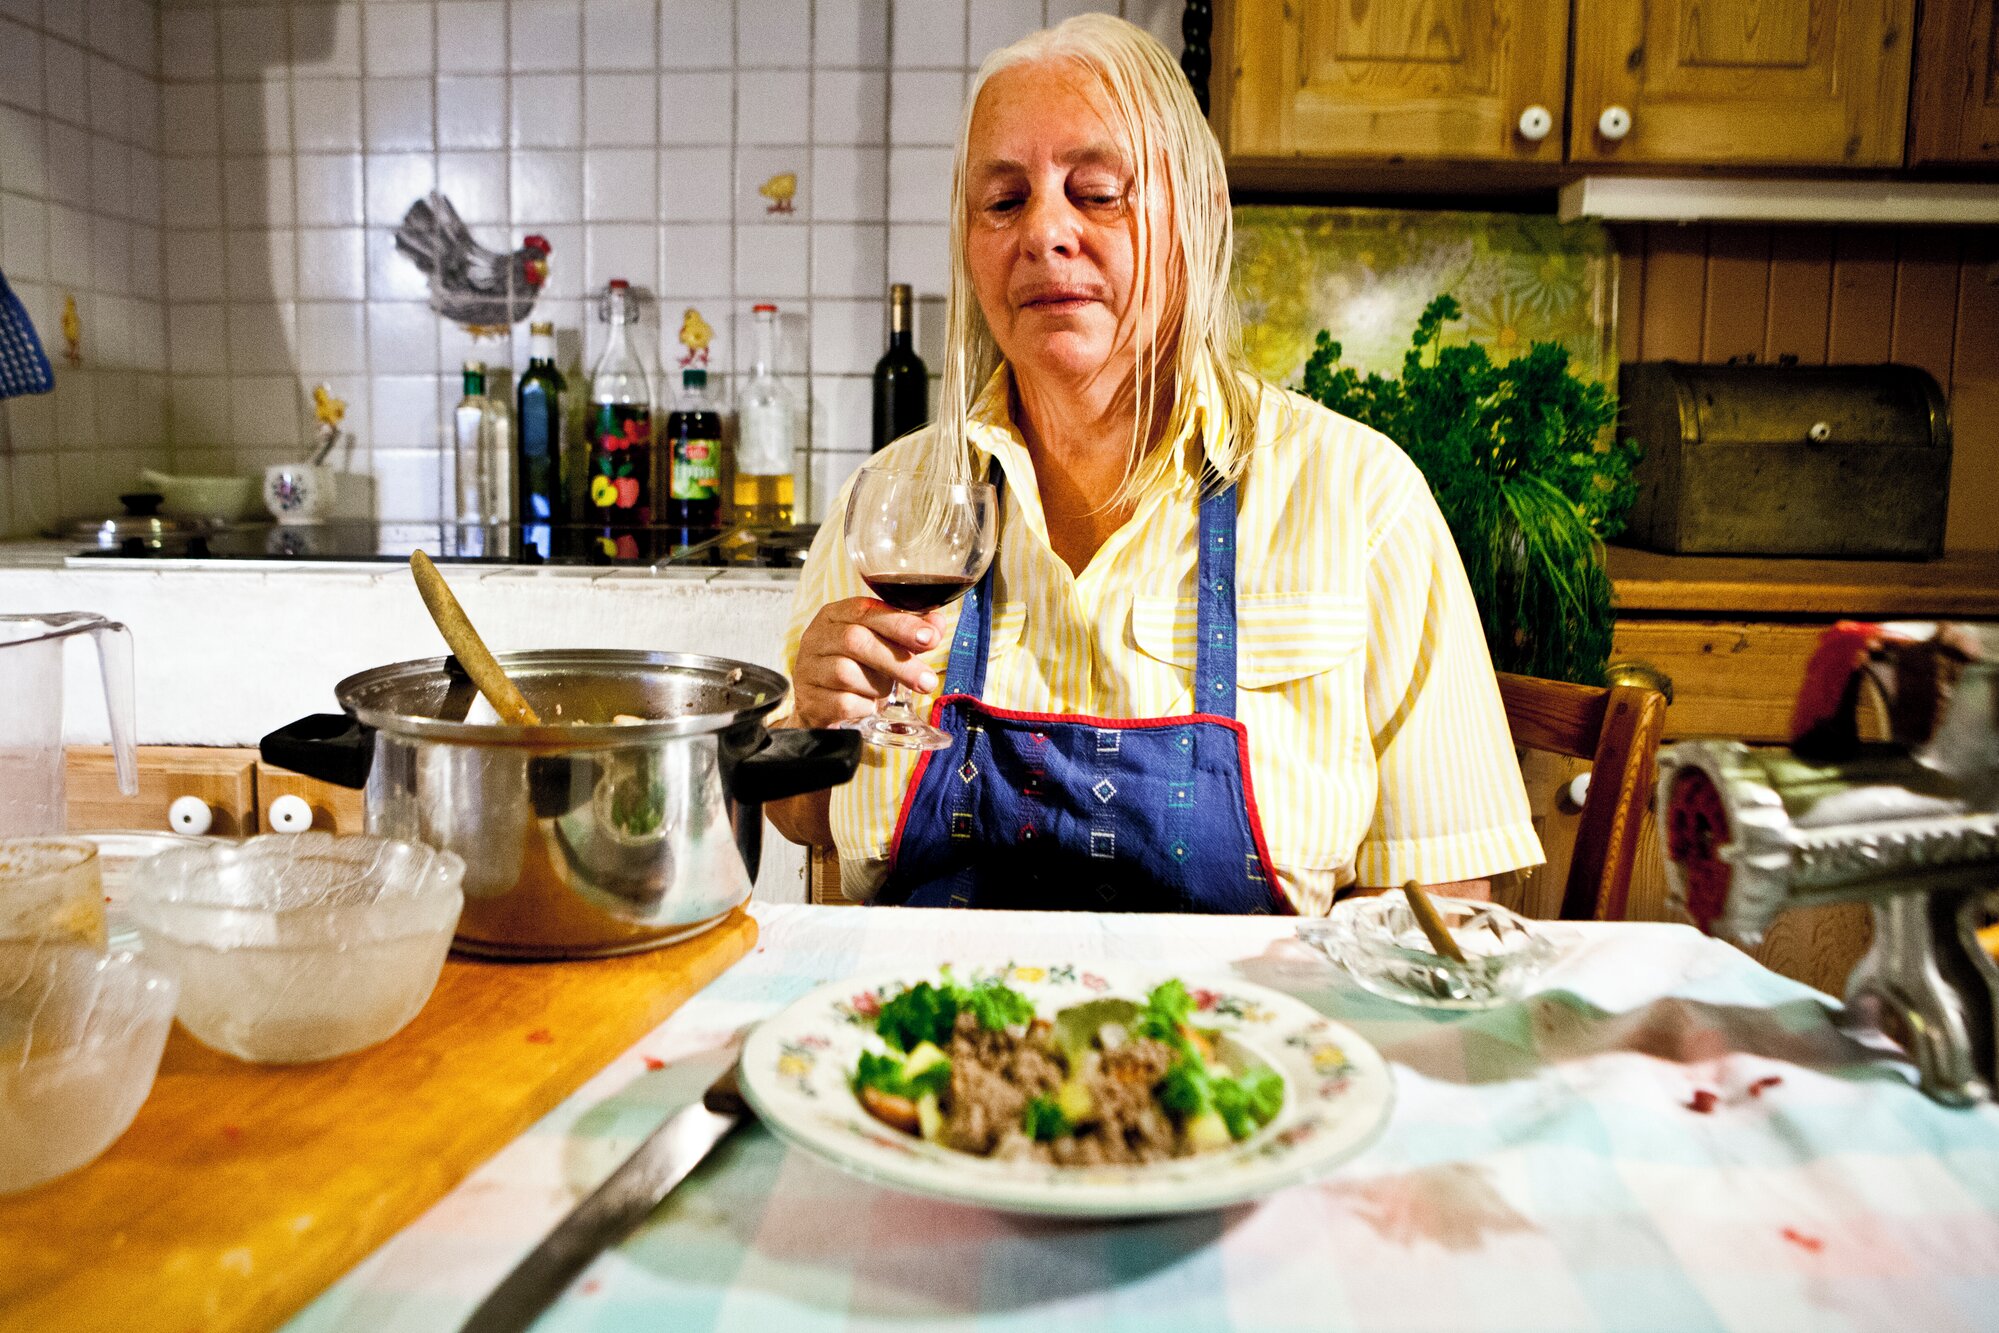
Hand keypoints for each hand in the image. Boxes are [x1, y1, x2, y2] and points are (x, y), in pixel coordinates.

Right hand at [792, 598, 947, 727]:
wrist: (823, 706)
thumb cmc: (857, 667)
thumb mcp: (882, 644)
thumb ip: (909, 632)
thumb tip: (936, 624)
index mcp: (835, 615)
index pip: (866, 611)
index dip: (900, 624)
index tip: (929, 638)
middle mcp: (816, 638)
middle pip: (856, 641)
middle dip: (898, 661)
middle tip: (926, 681)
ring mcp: (808, 669)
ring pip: (847, 673)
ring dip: (878, 686)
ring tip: (885, 691)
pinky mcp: (809, 700)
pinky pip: (843, 703)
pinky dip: (865, 706)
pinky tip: (868, 705)